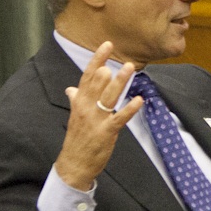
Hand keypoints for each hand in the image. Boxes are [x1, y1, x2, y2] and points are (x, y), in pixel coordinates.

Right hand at [55, 43, 142, 190]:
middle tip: (120, 55)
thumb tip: (71, 88)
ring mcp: (95, 120)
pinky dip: (129, 109)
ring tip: (130, 68)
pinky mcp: (105, 132)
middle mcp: (86, 108)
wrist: (73, 164)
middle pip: (97, 83)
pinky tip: (139, 100)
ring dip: (120, 82)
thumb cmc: (77, 139)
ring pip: (108, 96)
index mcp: (79, 102)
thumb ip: (76, 100)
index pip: (87, 76)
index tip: (106, 45)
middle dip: (108, 68)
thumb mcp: (75, 116)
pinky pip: (119, 118)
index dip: (97, 60)